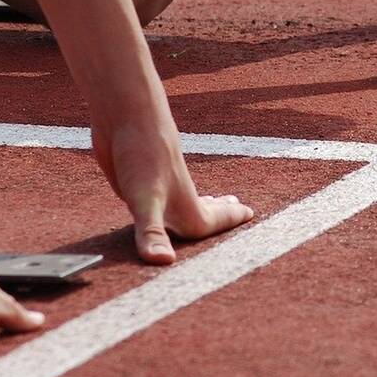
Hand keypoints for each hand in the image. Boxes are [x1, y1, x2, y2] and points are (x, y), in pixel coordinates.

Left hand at [93, 115, 253, 264]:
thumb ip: (152, 232)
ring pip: (181, 202)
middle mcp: (173, 197)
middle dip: (220, 213)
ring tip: (211, 200)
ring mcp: (156, 186)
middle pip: (203, 210)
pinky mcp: (135, 178)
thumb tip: (163, 263)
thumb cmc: (141, 153)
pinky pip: (157, 197)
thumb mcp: (144, 198)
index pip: (210, 223)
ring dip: (198, 204)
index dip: (229, 222)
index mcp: (184, 206)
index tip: (251, 214)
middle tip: (238, 207)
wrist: (125, 113)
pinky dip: (166, 201)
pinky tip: (160, 194)